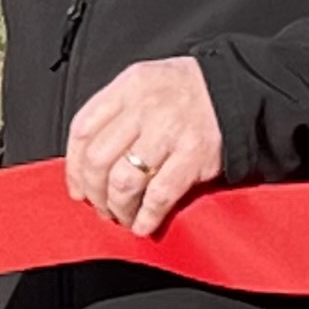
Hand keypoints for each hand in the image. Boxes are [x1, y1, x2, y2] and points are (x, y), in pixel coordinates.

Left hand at [64, 56, 224, 236]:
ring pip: (124, 181)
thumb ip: (113, 113)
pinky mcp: (194, 157)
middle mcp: (145, 108)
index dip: (74, 167)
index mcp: (128, 88)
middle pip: (99, 160)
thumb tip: (84, 163)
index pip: (83, 130)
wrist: (234, 88)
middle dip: (95, 193)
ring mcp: (170, 132)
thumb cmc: (182, 91)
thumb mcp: (141, 84)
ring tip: (122, 216)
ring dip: (118, 208)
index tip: (77, 188)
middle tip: (100, 206)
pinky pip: (159, 196)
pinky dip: (146, 216)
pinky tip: (143, 224)